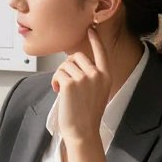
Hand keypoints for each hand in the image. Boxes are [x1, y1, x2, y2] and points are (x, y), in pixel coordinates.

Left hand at [51, 26, 111, 147]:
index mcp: (106, 76)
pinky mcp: (70, 83)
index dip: (95, 40)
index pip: (101, 53)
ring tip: (62, 90)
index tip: (91, 29)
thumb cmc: (86, 114)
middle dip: (67, 66)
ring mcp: (84, 78)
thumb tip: (74, 63)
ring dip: (60, 75)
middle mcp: (97, 75)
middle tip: (65, 82)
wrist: (83, 131)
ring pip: (65, 65)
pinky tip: (58, 92)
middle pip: (77, 56)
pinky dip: (55, 82)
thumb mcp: (96, 92)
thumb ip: (90, 76)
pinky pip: (58, 73)